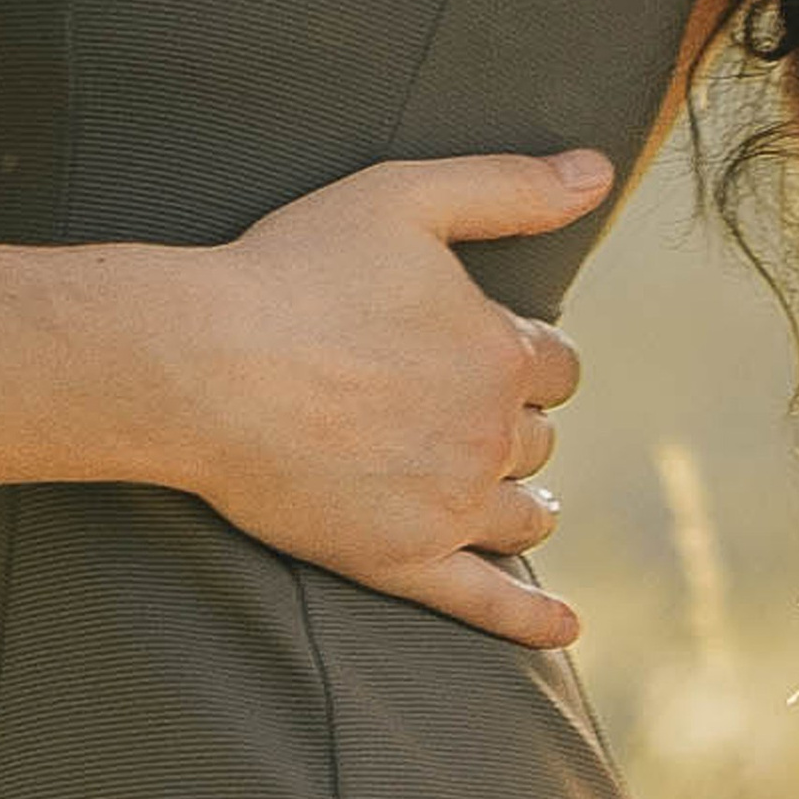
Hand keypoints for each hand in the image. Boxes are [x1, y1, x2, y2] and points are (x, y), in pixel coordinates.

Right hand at [167, 148, 608, 650]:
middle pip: (536, 437)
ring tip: (509, 494)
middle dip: (509, 420)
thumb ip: (510, 185)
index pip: (553, 363)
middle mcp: (489, 435)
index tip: (476, 342)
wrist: (199, 365)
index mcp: (499, 352)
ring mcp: (449, 507)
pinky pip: (488, 603)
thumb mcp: (405, 196)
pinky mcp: (401, 562)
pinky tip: (566, 627)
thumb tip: (599, 171)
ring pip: (524, 512)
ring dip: (524, 498)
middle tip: (452, 405)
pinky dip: (533, 618)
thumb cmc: (292, 269)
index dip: (519, 350)